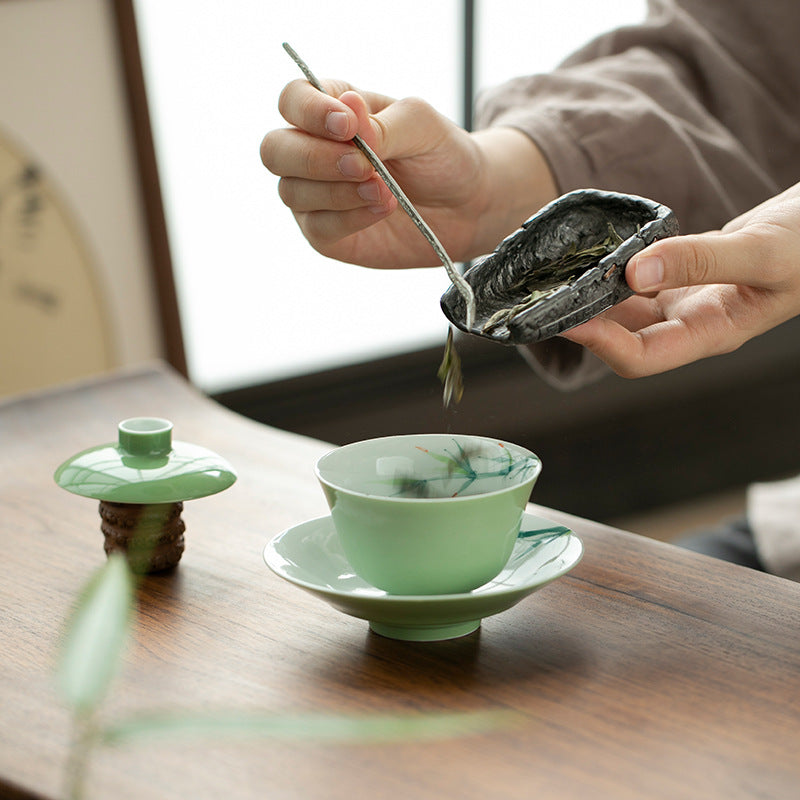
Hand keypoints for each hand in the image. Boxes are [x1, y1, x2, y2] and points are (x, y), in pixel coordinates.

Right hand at [260, 79, 555, 267]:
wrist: (467, 205)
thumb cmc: (440, 154)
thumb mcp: (422, 125)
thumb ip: (382, 122)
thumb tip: (348, 111)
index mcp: (330, 111)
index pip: (293, 100)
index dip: (309, 111)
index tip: (347, 125)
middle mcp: (313, 151)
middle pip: (275, 150)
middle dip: (315, 158)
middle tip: (364, 165)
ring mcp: (315, 196)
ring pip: (292, 192)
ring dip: (337, 191)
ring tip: (384, 190)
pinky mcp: (326, 234)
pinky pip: (316, 227)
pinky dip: (348, 218)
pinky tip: (382, 209)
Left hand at [561, 183, 799, 376]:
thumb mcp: (761, 253)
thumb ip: (701, 261)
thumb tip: (634, 272)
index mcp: (712, 333)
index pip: (641, 357)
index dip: (599, 344)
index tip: (564, 319)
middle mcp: (692, 322)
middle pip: (622, 336)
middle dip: (584, 321)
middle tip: (543, 299)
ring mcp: (686, 299)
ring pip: (626, 307)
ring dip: (593, 296)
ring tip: (557, 278)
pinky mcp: (684, 274)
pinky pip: (638, 279)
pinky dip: (614, 270)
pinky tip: (593, 256)